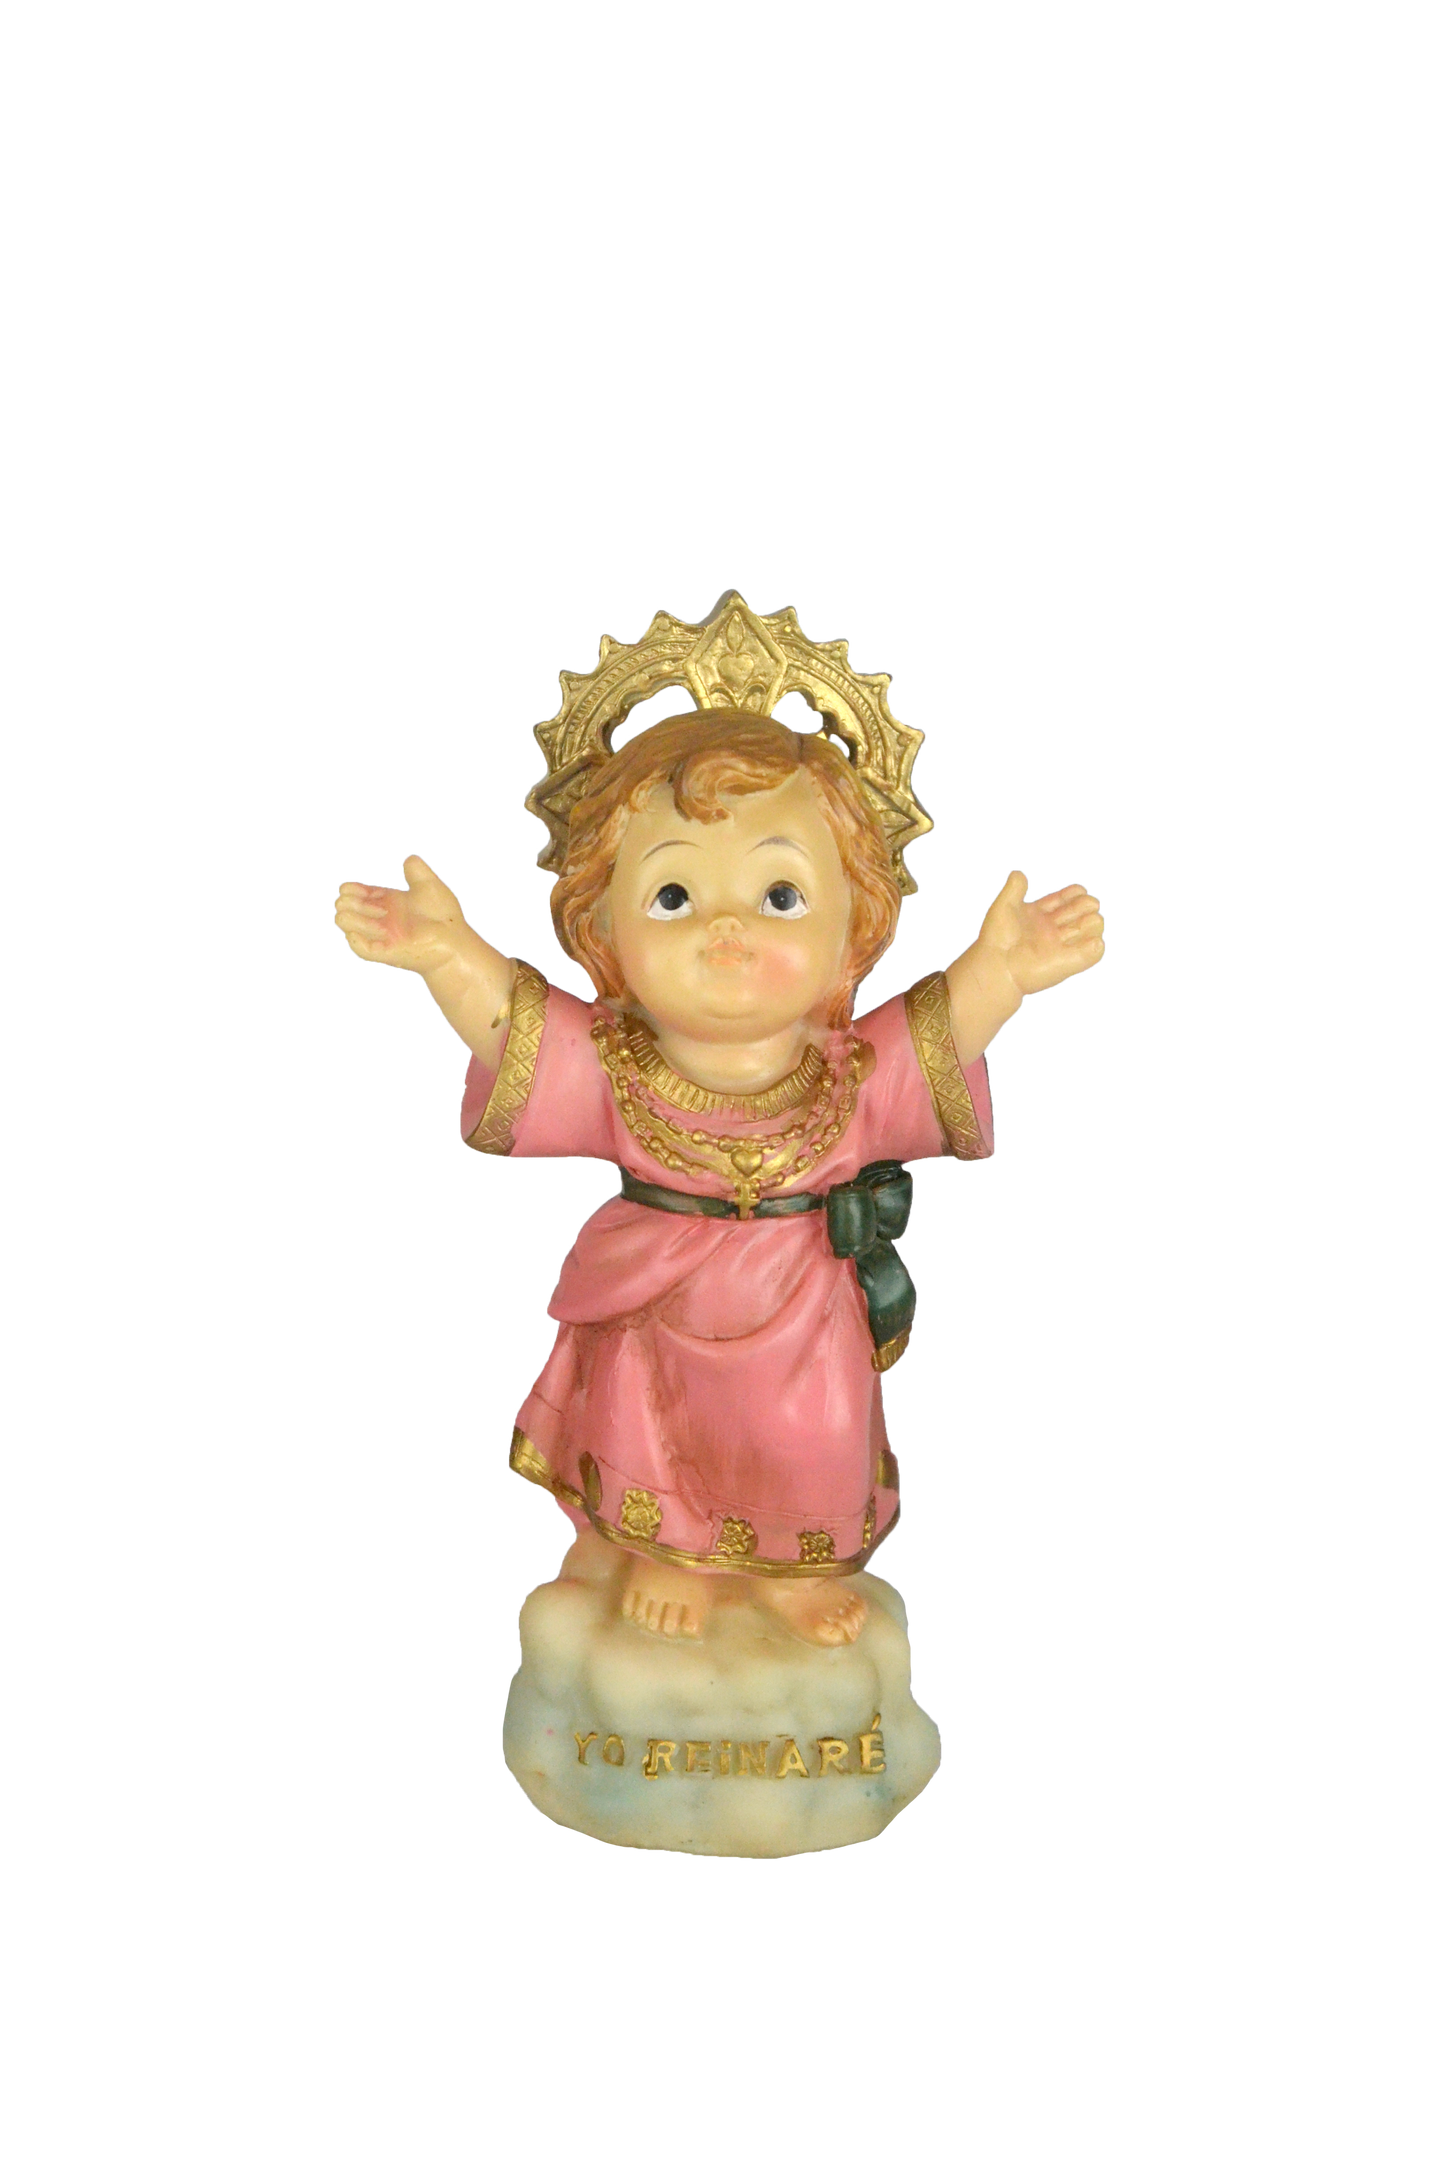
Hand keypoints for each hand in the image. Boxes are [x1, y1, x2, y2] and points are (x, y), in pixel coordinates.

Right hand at [333, 854, 467, 975]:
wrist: (454, 940)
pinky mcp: (384, 952)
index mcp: (385, 902)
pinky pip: (358, 946)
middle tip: (380, 907)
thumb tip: (407, 859)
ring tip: (380, 918)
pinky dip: (357, 936)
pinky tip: (375, 929)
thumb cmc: (444, 916)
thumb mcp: (429, 885)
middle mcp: (378, 918)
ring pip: (344, 922)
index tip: (368, 890)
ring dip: (354, 916)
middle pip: (344, 905)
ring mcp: (379, 935)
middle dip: (351, 900)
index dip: (352, 888)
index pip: (354, 892)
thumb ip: (416, 870)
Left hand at [975, 869, 1105, 999]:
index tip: (1075, 893)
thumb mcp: (1004, 905)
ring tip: (1080, 925)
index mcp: (1042, 915)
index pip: (1069, 898)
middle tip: (1077, 909)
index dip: (1075, 893)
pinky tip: (1090, 941)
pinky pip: (1094, 951)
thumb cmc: (997, 938)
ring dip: (1093, 921)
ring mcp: (1063, 946)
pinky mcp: (1070, 963)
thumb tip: (1020, 871)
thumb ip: (1015, 886)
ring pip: (1093, 926)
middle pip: (1084, 909)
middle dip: (1087, 904)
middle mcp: (1054, 930)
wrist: (997, 965)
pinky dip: (1096, 944)